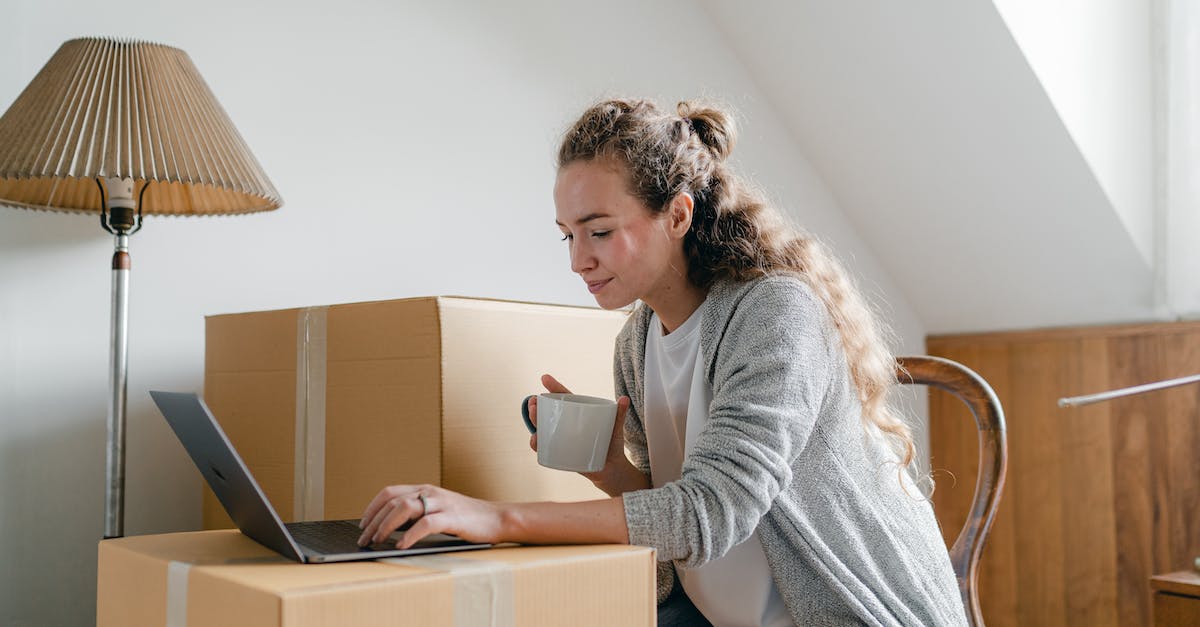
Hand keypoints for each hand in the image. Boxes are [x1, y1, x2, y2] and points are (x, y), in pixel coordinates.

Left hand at [357, 484, 504, 548]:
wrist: (496, 519)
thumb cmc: (467, 519)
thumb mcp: (438, 511)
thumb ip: (418, 514)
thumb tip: (391, 528)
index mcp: (425, 489)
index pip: (390, 492)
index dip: (372, 507)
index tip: (363, 524)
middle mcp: (431, 492)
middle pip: (393, 501)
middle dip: (374, 521)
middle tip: (365, 539)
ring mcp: (442, 503)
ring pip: (405, 508)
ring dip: (386, 526)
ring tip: (378, 541)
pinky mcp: (452, 517)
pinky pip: (425, 524)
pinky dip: (410, 535)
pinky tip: (401, 545)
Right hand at [526, 374, 635, 495]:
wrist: (612, 469)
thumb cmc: (612, 444)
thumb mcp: (616, 428)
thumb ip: (620, 414)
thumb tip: (625, 399)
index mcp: (578, 414)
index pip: (564, 398)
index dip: (554, 387)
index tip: (544, 378)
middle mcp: (566, 425)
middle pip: (549, 413)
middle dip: (538, 406)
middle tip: (534, 402)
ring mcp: (562, 439)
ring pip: (543, 430)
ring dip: (535, 423)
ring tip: (534, 417)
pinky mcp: (561, 454)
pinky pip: (546, 449)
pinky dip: (538, 445)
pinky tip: (535, 441)